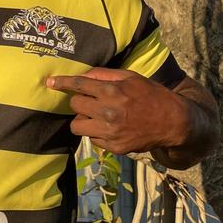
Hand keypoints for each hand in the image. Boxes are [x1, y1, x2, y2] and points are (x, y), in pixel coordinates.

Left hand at [45, 67, 189, 153]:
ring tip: (96, 115)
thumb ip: (104, 75)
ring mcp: (110, 132)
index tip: (50, 82)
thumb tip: (82, 75)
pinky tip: (110, 127)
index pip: (78, 85)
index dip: (62, 83)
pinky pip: (92, 138)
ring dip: (83, 119)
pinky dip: (96, 132)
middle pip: (75, 105)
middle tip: (91, 100)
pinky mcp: (114, 147)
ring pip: (77, 126)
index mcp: (112, 91)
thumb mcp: (130, 77)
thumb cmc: (151, 94)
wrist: (173, 122)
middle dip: (79, 101)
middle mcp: (109, 112)